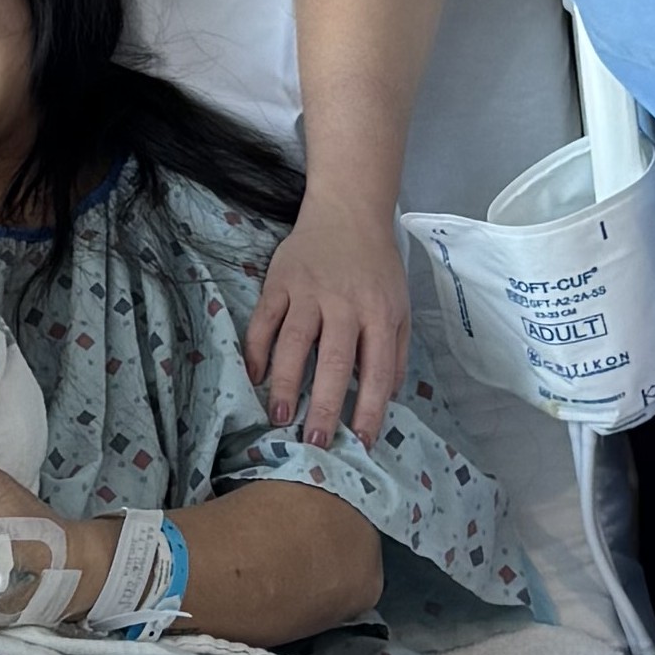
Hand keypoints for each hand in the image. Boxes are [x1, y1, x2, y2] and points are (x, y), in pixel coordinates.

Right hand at [246, 196, 410, 455]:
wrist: (348, 212)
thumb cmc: (377, 266)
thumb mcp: (401, 305)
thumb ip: (396, 351)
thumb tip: (388, 398)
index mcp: (379, 314)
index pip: (377, 371)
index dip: (369, 410)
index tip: (361, 443)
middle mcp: (344, 305)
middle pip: (334, 363)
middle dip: (325, 406)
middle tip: (314, 442)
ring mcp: (308, 292)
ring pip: (294, 344)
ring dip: (286, 383)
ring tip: (279, 417)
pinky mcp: (279, 281)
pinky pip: (263, 320)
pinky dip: (256, 349)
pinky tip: (254, 376)